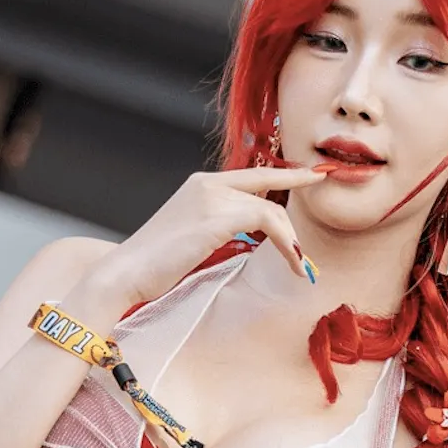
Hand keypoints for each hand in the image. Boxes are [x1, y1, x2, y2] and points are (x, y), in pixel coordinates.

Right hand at [87, 167, 326, 308]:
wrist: (124, 274)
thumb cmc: (155, 265)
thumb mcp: (193, 238)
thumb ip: (220, 228)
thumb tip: (248, 237)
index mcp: (202, 185)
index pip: (256, 174)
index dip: (289, 173)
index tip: (315, 174)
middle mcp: (207, 184)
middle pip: (269, 188)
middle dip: (300, 200)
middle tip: (323, 220)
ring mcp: (211, 197)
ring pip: (272, 209)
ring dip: (292, 241)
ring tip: (300, 267)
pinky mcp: (215, 217)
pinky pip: (267, 220)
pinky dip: (286, 242)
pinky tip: (292, 261)